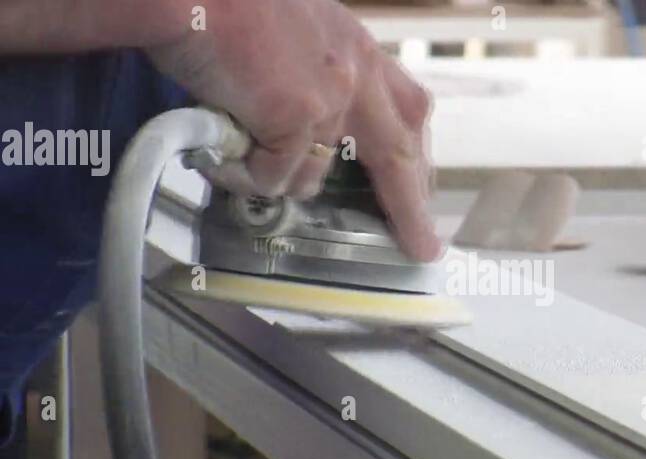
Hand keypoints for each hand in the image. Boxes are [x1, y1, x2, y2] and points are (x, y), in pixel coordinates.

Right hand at [145, 0, 440, 260]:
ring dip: (275, 179)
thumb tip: (308, 135)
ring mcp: (329, 100)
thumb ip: (315, 77)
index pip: (406, 110)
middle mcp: (355, 75)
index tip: (424, 187)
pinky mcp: (296, 119)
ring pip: (312, 178)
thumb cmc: (225, 8)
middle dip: (411, 210)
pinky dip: (242, 175)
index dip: (417, 154)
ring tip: (235, 153)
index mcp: (357, 50)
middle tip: (422, 244)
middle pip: (400, 157)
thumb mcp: (295, 34)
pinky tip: (218, 150)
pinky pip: (271, 178)